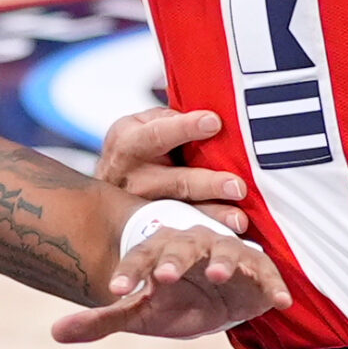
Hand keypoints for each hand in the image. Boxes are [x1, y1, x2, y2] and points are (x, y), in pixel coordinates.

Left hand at [50, 226, 289, 343]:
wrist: (217, 299)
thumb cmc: (172, 300)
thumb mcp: (139, 312)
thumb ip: (102, 320)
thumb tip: (55, 332)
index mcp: (161, 253)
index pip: (140, 257)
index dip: (128, 271)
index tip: (115, 291)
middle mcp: (194, 247)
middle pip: (183, 247)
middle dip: (174, 260)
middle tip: (165, 276)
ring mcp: (228, 256)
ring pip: (226, 253)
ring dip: (224, 262)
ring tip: (220, 276)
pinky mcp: (258, 273)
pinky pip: (267, 276)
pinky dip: (274, 286)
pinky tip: (280, 301)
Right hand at [94, 106, 248, 232]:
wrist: (107, 189)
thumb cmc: (140, 150)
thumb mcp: (144, 126)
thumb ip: (171, 119)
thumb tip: (212, 110)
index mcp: (126, 141)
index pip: (156, 134)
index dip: (184, 128)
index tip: (214, 122)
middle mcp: (129, 176)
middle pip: (172, 182)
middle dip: (206, 184)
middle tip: (237, 186)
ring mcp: (139, 208)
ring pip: (178, 213)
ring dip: (211, 216)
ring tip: (240, 219)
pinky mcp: (149, 230)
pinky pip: (181, 233)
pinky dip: (207, 234)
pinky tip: (229, 238)